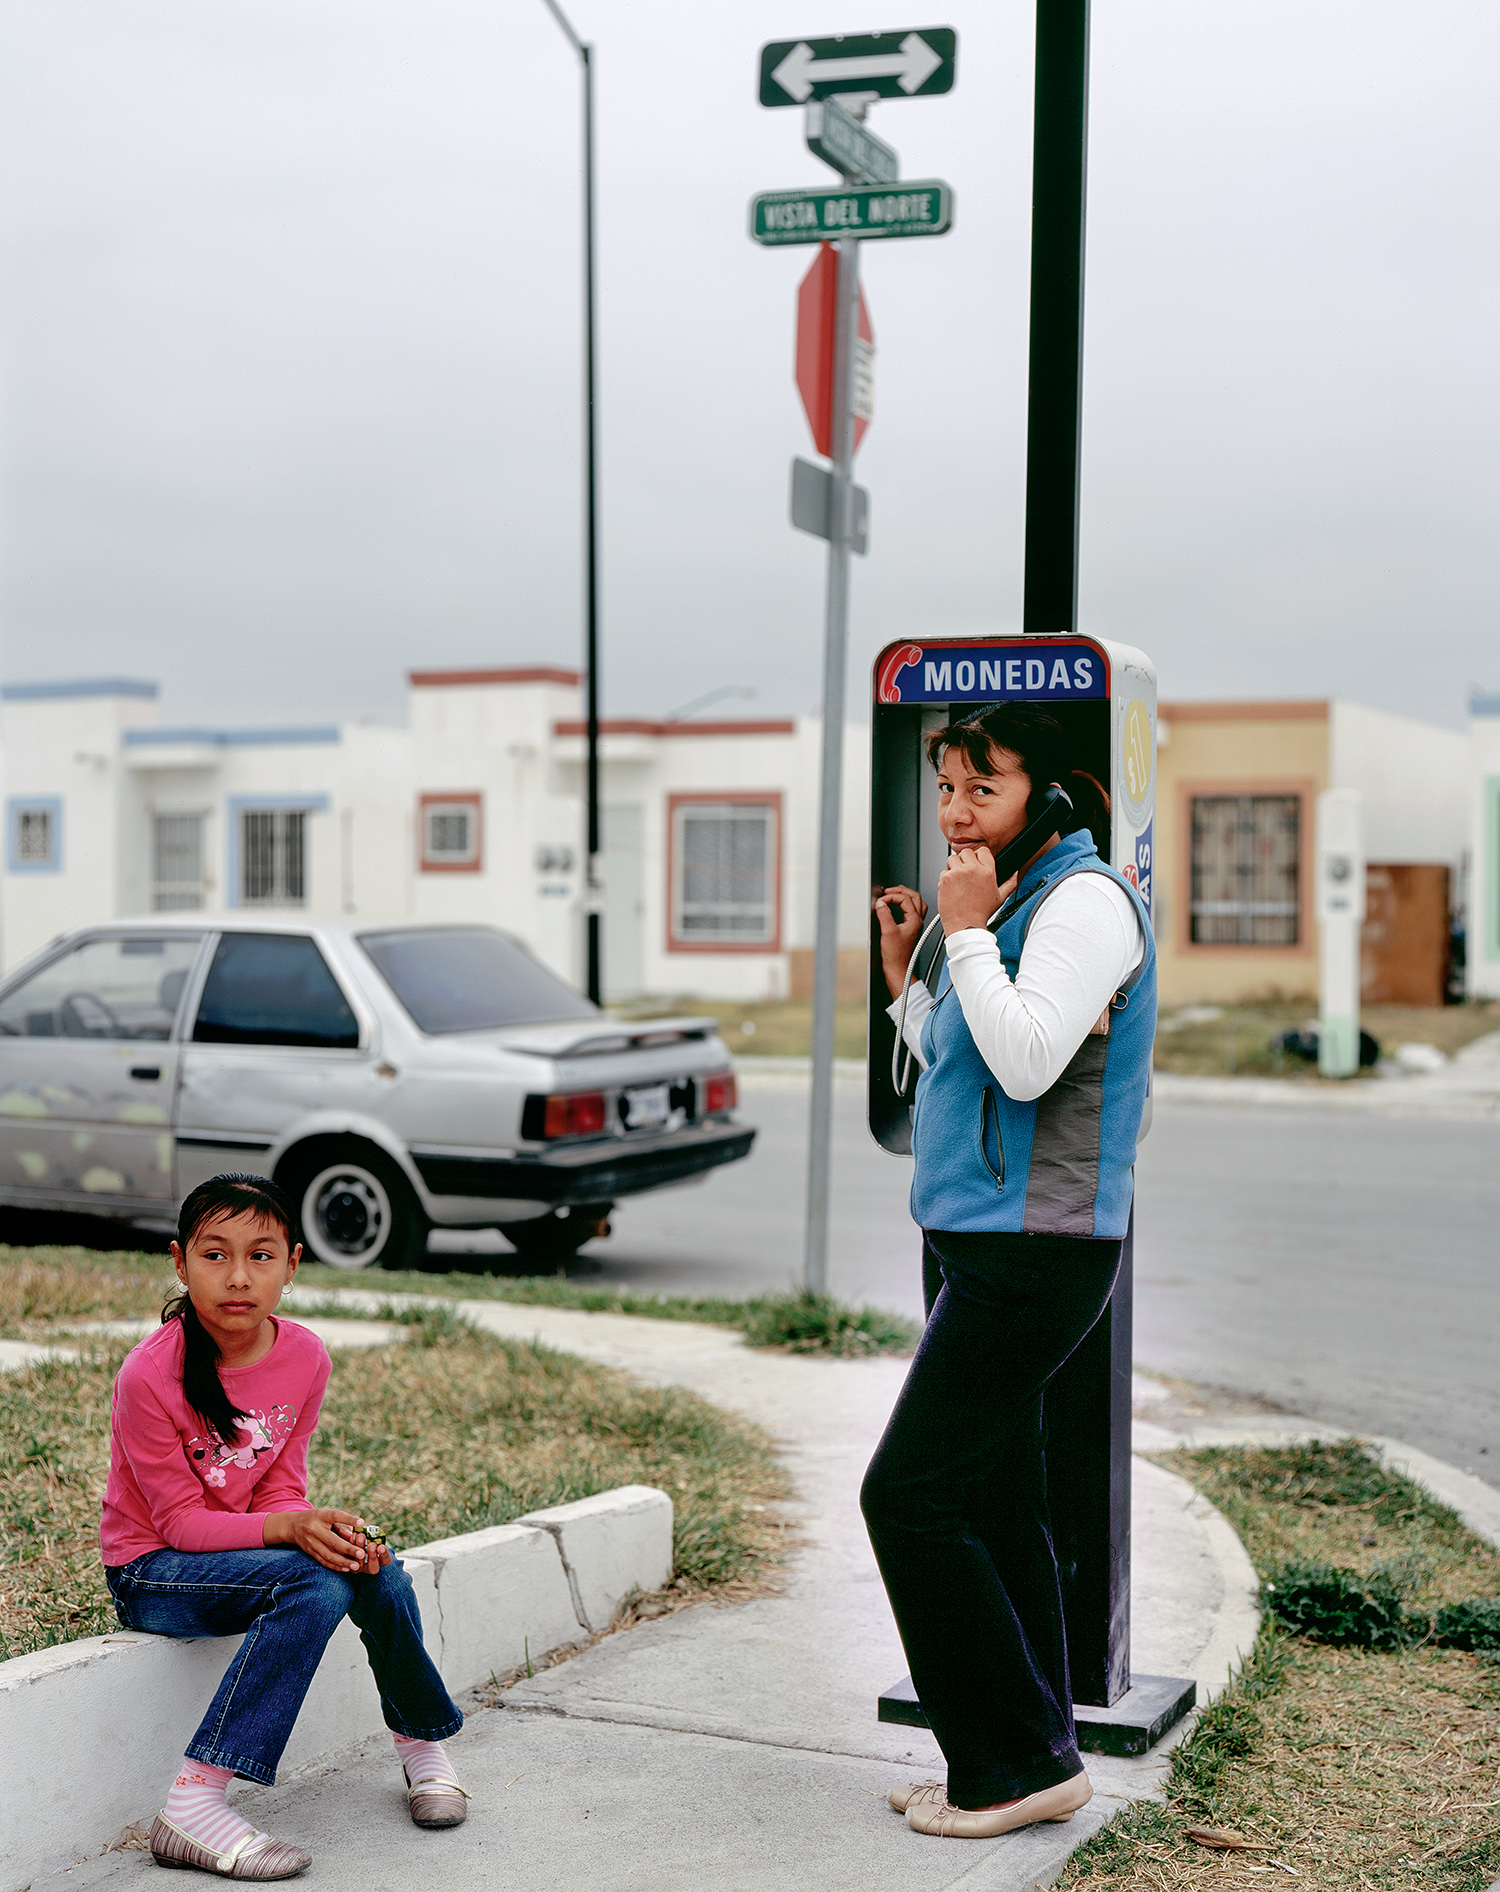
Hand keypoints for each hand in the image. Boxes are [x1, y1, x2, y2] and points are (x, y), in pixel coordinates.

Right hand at [264, 1508, 392, 1574]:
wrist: (294, 1526)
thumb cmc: (317, 1519)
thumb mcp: (327, 1515)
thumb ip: (341, 1523)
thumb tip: (352, 1535)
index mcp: (321, 1516)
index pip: (336, 1516)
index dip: (349, 1519)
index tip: (362, 1523)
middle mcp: (314, 1530)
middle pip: (332, 1540)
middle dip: (347, 1549)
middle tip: (361, 1554)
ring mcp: (311, 1542)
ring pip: (327, 1555)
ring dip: (342, 1562)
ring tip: (356, 1566)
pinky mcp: (310, 1552)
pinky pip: (323, 1561)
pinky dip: (335, 1566)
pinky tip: (345, 1569)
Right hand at [873, 884, 928, 999]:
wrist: (898, 969)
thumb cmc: (896, 956)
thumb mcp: (887, 932)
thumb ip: (884, 915)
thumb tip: (880, 903)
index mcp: (914, 920)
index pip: (905, 899)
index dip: (892, 896)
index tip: (881, 900)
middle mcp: (917, 921)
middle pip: (914, 897)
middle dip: (901, 891)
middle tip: (888, 891)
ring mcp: (915, 925)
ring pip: (915, 903)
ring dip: (905, 896)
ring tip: (894, 894)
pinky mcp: (910, 930)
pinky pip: (912, 911)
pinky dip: (905, 905)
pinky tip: (897, 907)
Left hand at [937, 846, 1015, 935]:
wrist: (965, 924)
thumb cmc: (981, 913)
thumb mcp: (1000, 898)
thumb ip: (1010, 883)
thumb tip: (1014, 874)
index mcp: (987, 871)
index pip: (982, 851)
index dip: (979, 856)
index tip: (976, 863)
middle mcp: (972, 869)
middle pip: (966, 852)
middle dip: (966, 860)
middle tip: (966, 872)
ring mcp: (957, 873)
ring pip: (953, 858)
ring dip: (954, 865)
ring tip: (958, 878)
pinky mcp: (945, 879)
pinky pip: (944, 871)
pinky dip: (946, 877)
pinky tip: (952, 887)